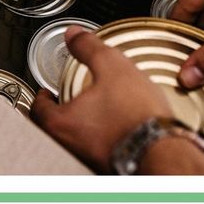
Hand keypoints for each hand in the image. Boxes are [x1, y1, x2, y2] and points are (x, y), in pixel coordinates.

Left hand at [30, 27, 173, 171]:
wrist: (166, 152)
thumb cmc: (137, 116)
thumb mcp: (112, 66)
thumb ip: (89, 47)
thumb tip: (74, 34)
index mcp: (62, 124)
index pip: (37, 110)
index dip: (40, 98)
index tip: (45, 93)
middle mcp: (71, 147)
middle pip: (54, 129)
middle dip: (59, 113)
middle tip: (66, 100)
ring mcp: (90, 160)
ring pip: (76, 142)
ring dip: (80, 128)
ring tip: (93, 113)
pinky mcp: (111, 168)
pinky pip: (98, 151)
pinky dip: (101, 140)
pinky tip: (116, 130)